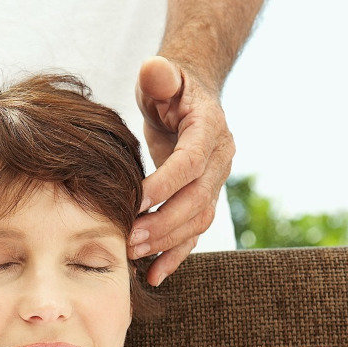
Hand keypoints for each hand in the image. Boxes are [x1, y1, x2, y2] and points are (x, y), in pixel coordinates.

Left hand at [131, 55, 235, 285]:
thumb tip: (154, 70)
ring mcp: (214, 183)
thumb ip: (160, 73)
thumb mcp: (164, 73)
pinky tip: (153, 276)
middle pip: (196, 200)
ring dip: (166, 243)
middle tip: (127, 240)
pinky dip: (175, 256)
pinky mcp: (202, 200)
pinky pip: (193, 233)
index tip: (135, 201)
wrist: (189, 99)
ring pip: (197, 221)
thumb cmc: (169, 85)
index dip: (165, 184)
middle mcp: (220, 160)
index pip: (191, 162)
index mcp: (210, 130)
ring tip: (131, 257)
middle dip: (162, 223)